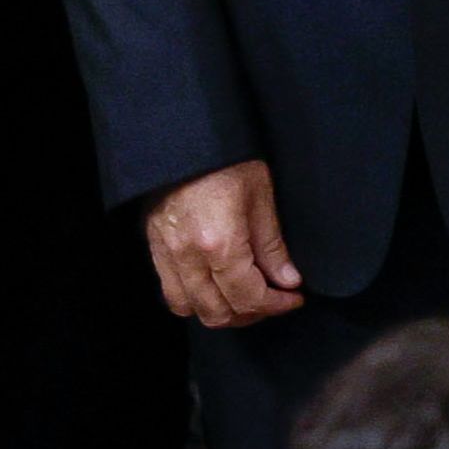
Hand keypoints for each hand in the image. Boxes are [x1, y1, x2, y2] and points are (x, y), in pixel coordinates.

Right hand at [144, 162, 304, 328]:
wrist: (182, 134)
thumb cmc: (225, 159)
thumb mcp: (260, 196)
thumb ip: (272, 245)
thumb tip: (288, 281)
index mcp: (219, 243)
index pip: (248, 297)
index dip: (277, 305)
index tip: (294, 297)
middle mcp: (188, 256)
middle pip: (219, 312)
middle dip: (252, 313)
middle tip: (273, 299)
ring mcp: (166, 254)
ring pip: (191, 309)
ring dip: (221, 311)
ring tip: (243, 297)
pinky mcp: (154, 247)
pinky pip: (171, 292)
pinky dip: (195, 299)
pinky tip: (215, 286)